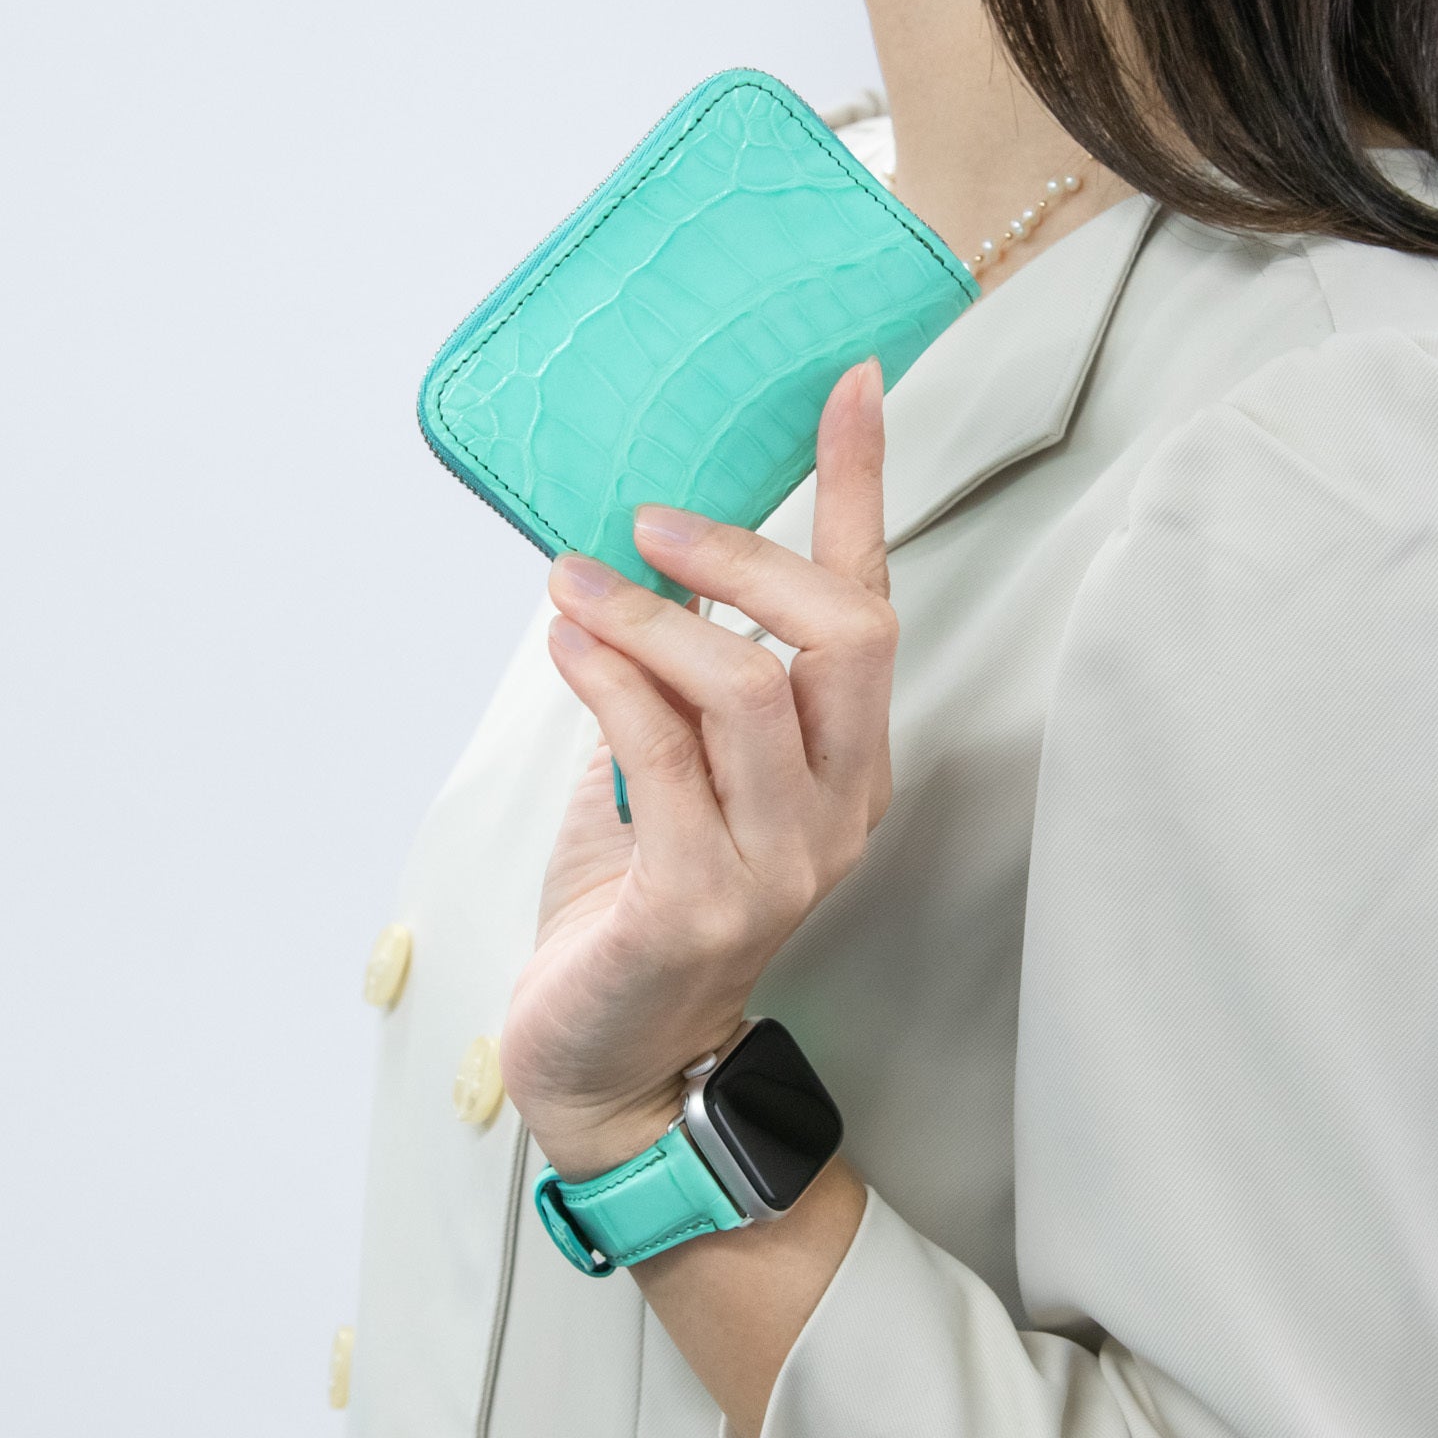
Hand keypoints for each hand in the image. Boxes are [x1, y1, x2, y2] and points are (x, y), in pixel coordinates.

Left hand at [499, 360, 895, 1179]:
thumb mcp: (671, 762)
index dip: (861, 490)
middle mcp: (837, 809)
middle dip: (744, 557)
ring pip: (746, 687)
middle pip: (842, 635)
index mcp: (845, 764)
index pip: (872, 605)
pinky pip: (663, 751)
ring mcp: (781, 862)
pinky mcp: (702, 901)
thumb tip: (641, 549)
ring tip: (570, 582)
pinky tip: (565, 642)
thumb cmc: (633, 899)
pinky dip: (608, 677)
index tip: (854, 383)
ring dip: (648, 615)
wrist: (602, 1054)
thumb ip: (680, 671)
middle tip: (650, 522)